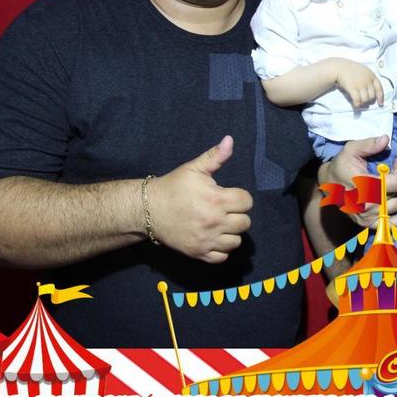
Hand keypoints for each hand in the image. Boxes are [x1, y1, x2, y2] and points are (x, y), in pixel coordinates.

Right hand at [147, 135, 252, 263]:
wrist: (149, 209)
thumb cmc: (174, 186)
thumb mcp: (194, 168)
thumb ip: (215, 156)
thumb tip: (230, 140)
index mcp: (216, 200)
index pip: (247, 202)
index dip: (241, 198)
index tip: (230, 196)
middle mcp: (214, 222)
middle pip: (245, 223)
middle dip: (237, 215)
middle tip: (225, 210)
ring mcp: (206, 240)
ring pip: (236, 242)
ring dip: (231, 233)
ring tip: (220, 224)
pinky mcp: (198, 252)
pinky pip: (222, 257)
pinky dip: (221, 249)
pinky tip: (214, 238)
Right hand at [318, 136, 396, 229]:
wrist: (327, 184)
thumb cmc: (340, 165)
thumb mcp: (351, 150)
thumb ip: (369, 145)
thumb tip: (386, 139)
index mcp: (364, 186)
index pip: (395, 183)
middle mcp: (367, 204)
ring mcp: (367, 216)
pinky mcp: (367, 223)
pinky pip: (390, 226)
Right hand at [333, 59, 382, 108]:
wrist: (339, 67)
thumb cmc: (351, 69)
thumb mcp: (364, 71)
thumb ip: (369, 79)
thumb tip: (371, 94)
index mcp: (371, 75)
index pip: (379, 88)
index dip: (380, 97)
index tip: (380, 103)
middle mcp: (367, 80)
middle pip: (372, 95)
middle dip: (368, 100)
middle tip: (363, 101)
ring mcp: (360, 84)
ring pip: (365, 99)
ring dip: (362, 103)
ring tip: (358, 103)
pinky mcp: (352, 88)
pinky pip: (357, 100)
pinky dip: (357, 104)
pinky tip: (355, 106)